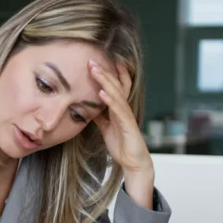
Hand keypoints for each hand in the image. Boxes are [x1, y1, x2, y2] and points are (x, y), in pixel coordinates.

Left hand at [89, 61, 151, 176]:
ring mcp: (127, 116)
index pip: (115, 87)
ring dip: (106, 81)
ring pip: (117, 94)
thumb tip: (89, 106)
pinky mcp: (128, 125)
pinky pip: (118, 111)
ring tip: (95, 70)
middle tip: (91, 60)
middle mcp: (124, 109)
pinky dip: (110, 101)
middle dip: (104, 72)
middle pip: (115, 86)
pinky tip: (102, 93)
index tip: (96, 62)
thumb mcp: (106, 127)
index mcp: (119, 108)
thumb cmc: (122, 144)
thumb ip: (100, 115)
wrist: (133, 162)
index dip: (108, 74)